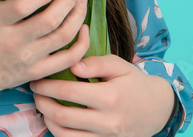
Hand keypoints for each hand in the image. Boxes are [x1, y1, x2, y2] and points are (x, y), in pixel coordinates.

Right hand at [0, 0, 89, 102]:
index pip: (23, 6)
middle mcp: (13, 41)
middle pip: (49, 20)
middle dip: (68, 0)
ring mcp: (27, 59)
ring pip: (62, 37)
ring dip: (78, 16)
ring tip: (82, 0)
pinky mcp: (37, 72)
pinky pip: (67, 59)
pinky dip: (81, 44)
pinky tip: (84, 28)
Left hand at [28, 55, 175, 136]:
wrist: (158, 110)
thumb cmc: (135, 83)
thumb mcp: (121, 66)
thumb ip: (97, 62)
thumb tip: (73, 65)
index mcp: (111, 96)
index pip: (70, 92)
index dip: (48, 86)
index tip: (37, 79)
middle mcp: (108, 120)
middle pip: (64, 117)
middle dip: (43, 104)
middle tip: (34, 92)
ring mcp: (106, 136)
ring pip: (66, 135)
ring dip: (48, 121)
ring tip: (42, 106)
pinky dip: (60, 133)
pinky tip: (55, 120)